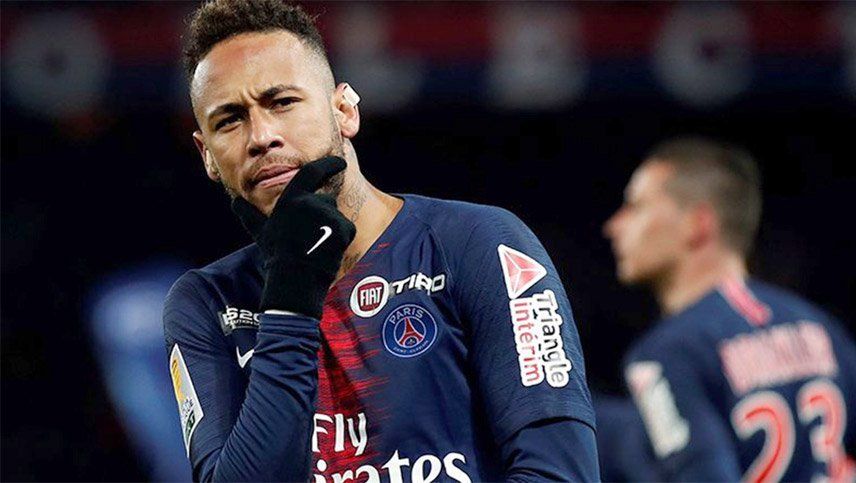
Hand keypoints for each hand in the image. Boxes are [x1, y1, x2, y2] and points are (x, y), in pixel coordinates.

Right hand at [232, 156, 355, 317]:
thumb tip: (235, 202)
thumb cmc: (276, 254)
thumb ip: (249, 214)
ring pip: (335, 216)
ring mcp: (329, 215)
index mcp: (292, 198)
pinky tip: (327, 249)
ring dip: (330, 227)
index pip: (313, 172)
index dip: (329, 165)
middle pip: (325, 201)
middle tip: (311, 235)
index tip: (340, 162)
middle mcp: (312, 202)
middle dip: (322, 215)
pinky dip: (340, 238)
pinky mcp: (344, 228)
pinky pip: (346, 229)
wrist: (295, 278)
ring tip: (315, 245)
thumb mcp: (260, 232)